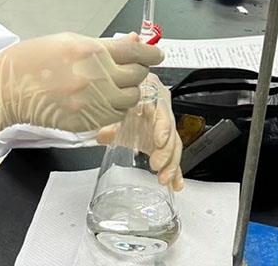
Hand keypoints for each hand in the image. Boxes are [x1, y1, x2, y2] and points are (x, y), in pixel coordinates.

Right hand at [0, 33, 163, 133]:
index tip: (155, 54)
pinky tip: (102, 100)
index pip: (135, 51)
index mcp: (89, 51)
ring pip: (130, 99)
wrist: (6, 91)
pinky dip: (115, 108)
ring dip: (127, 91)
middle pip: (137, 75)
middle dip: (137, 71)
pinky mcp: (86, 121)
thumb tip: (130, 42)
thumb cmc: (29, 62)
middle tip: (130, 69)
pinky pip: (114, 115)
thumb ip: (102, 45)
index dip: (150, 53)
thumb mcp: (65, 41)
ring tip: (114, 86)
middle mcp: (94, 76)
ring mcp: (91, 102)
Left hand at [97, 73, 183, 191]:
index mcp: (152, 97)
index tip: (159, 141)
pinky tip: (175, 184)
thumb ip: (111, 120)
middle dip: (166, 152)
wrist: (124, 94)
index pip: (162, 111)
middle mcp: (162, 111)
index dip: (163, 127)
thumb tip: (102, 136)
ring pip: (174, 146)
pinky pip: (172, 156)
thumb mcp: (116, 106)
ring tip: (164, 178)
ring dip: (171, 164)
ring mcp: (164, 127)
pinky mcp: (164, 141)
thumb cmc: (122, 98)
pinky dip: (175, 171)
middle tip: (157, 166)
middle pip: (171, 131)